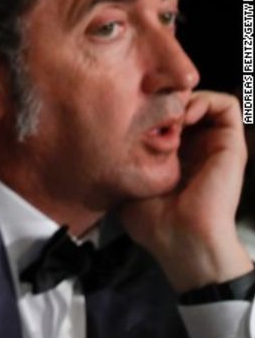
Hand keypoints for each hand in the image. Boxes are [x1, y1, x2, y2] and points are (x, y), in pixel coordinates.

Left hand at [119, 91, 251, 290]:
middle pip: (182, 104)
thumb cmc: (152, 222)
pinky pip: (228, 105)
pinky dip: (206, 100)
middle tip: (147, 106)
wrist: (182, 240)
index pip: (162, 116)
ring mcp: (213, 145)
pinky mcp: (231, 146)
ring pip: (203, 100)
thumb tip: (105, 134)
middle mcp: (194, 147)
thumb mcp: (127, 182)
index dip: (148, 106)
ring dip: (184, 97)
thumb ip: (123, 158)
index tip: (130, 110)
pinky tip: (184, 115)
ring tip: (166, 113)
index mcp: (171, 156)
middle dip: (164, 97)